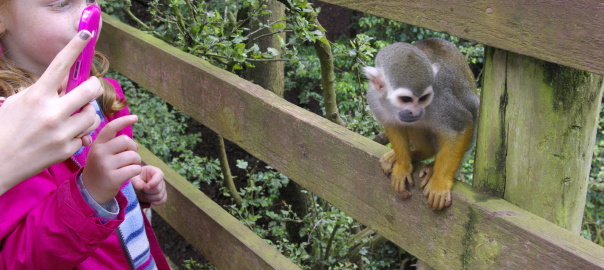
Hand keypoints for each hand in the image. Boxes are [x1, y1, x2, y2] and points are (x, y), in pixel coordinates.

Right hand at [0, 31, 102, 194]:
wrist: (0, 163)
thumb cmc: (6, 129)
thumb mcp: (18, 103)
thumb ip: (43, 92)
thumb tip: (67, 83)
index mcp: (36, 96)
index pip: (60, 65)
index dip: (75, 47)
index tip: (86, 34)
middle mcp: (51, 112)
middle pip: (90, 90)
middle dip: (93, 87)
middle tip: (89, 88)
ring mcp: (61, 132)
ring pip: (93, 115)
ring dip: (87, 113)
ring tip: (75, 116)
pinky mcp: (67, 149)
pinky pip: (85, 136)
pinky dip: (79, 135)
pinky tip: (65, 137)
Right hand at [82, 115, 140, 204]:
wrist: (90, 192)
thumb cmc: (100, 170)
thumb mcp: (99, 154)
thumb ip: (112, 145)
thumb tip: (133, 142)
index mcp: (97, 144)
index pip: (111, 127)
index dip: (124, 120)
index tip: (136, 117)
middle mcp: (99, 153)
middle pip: (126, 141)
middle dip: (133, 148)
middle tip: (130, 155)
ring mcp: (106, 165)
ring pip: (133, 156)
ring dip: (136, 161)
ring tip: (129, 166)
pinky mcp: (113, 178)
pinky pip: (135, 169)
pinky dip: (136, 171)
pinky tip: (129, 174)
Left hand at [132, 165, 166, 205]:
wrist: (136, 186)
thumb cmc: (135, 179)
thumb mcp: (133, 178)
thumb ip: (136, 181)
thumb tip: (140, 186)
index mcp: (154, 171)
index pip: (160, 175)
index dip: (154, 182)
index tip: (145, 187)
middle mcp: (160, 179)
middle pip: (159, 188)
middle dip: (148, 192)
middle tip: (142, 190)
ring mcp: (163, 187)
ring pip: (160, 196)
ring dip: (150, 197)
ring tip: (144, 194)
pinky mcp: (163, 195)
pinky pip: (162, 200)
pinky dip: (155, 202)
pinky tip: (149, 199)